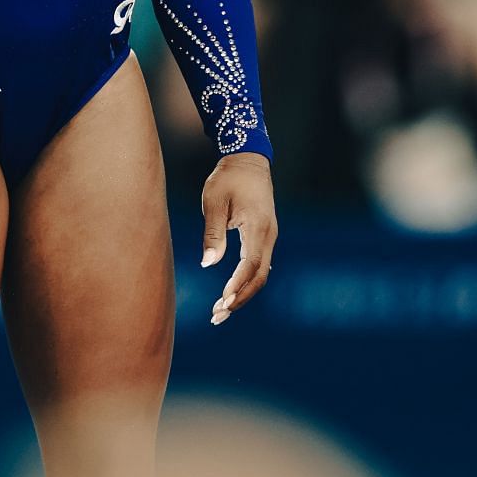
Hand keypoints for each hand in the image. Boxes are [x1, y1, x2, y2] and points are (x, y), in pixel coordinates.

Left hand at [199, 151, 275, 325]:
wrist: (248, 160)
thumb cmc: (228, 178)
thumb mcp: (214, 201)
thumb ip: (213, 232)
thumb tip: (208, 264)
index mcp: (258, 227)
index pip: (251, 265)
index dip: (238, 286)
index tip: (222, 302)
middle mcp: (269, 235)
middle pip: (259, 277)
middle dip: (239, 299)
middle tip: (217, 316)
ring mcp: (269, 236)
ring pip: (260, 274)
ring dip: (241, 294)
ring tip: (218, 311)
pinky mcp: (264, 236)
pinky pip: (258, 265)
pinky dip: (244, 282)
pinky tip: (230, 294)